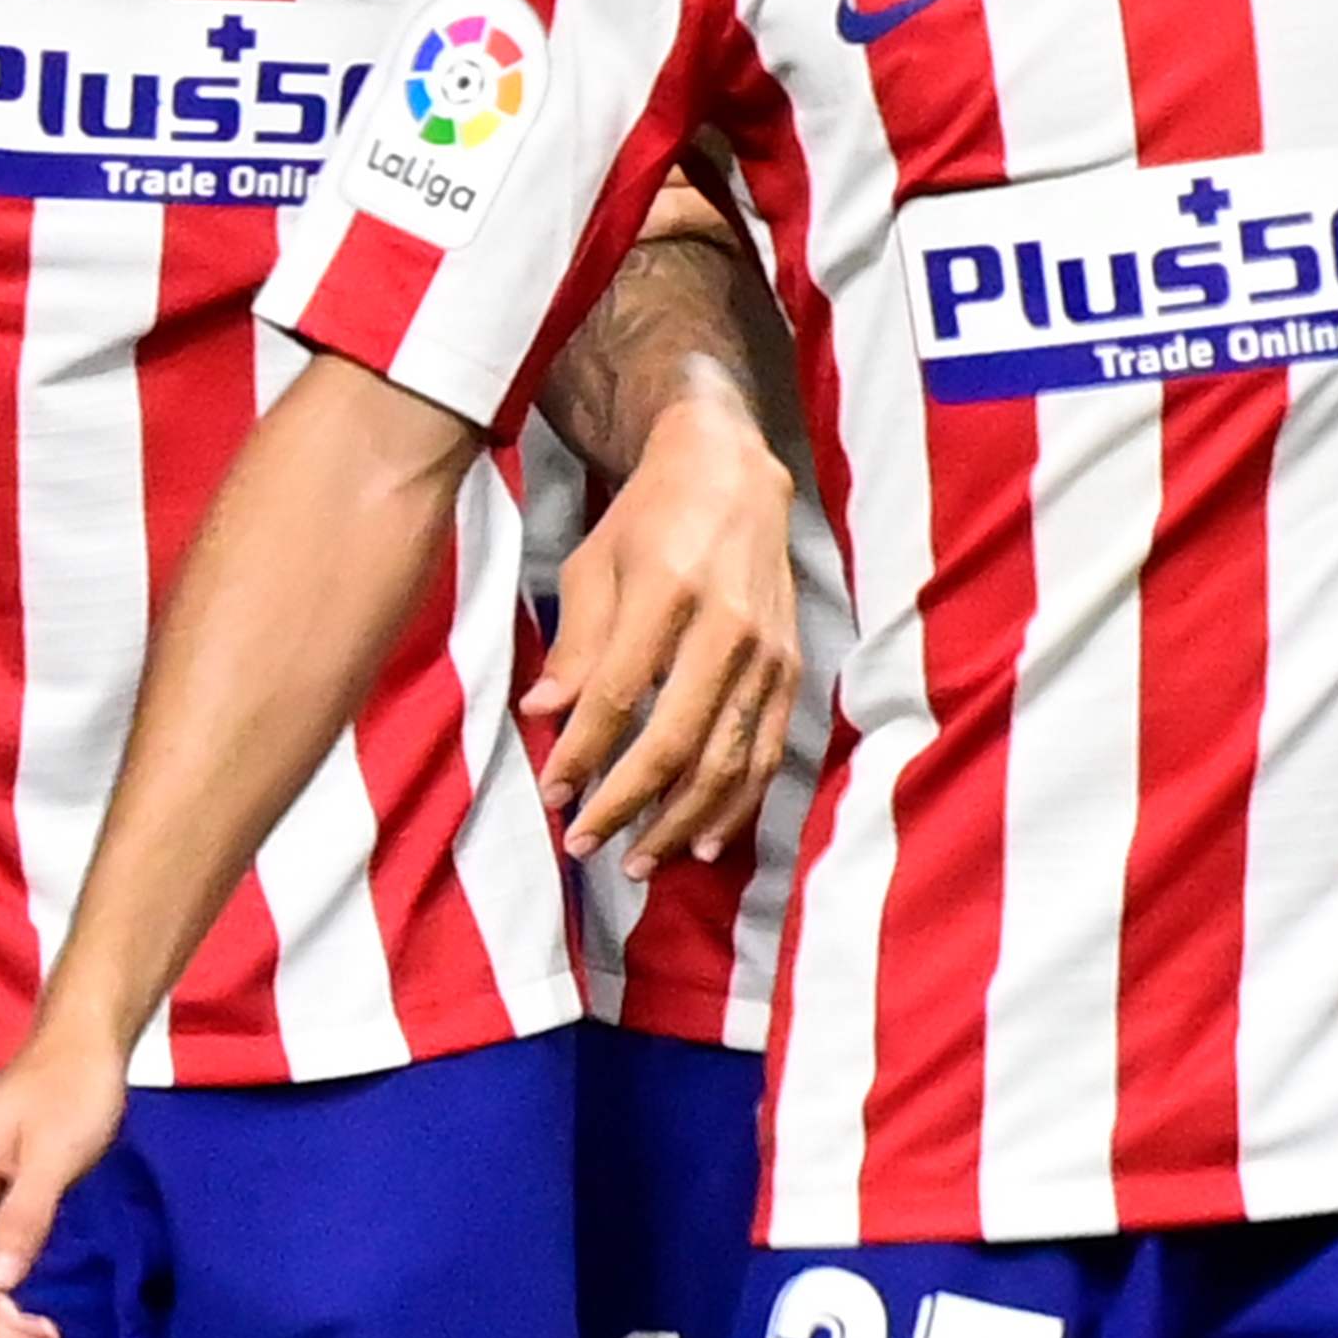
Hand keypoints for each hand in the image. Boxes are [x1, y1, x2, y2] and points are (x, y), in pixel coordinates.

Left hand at [527, 384, 801, 876]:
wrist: (732, 475)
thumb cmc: (648, 519)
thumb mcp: (592, 565)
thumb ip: (575, 645)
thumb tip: (545, 715)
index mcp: (668, 591)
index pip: (619, 695)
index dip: (583, 754)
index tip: (552, 794)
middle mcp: (728, 628)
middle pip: (677, 740)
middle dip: (627, 804)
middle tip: (584, 844)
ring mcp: (768, 654)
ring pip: (728, 760)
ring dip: (681, 822)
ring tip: (638, 862)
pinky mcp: (791, 671)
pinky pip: (767, 754)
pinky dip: (737, 806)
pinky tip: (704, 842)